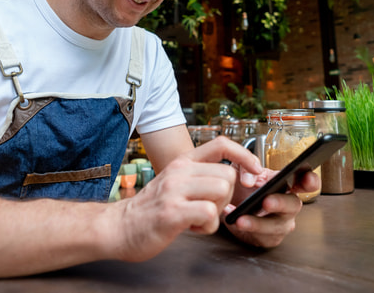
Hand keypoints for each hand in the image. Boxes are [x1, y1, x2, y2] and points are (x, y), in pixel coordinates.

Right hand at [113, 136, 263, 261]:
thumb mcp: (174, 183)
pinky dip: (207, 226)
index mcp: (182, 162)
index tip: (255, 172)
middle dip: (225, 198)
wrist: (118, 227)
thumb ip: (198, 177)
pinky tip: (192, 228)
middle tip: (206, 209)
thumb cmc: (150, 210)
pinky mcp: (172, 212)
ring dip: (216, 212)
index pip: (221, 144)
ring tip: (196, 218)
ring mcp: (174, 190)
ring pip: (222, 191)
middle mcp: (179, 171)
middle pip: (228, 175)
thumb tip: (233, 176)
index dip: (244, 156)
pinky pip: (209, 213)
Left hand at [222, 168, 319, 247]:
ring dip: (259, 223)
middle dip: (280, 203)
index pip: (305, 181)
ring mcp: (281, 223)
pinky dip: (248, 231)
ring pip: (277, 226)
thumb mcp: (240, 168)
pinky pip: (263, 238)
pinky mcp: (270, 238)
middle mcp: (288, 204)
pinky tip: (235, 222)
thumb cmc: (240, 185)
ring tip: (241, 219)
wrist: (227, 204)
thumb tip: (249, 179)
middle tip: (266, 201)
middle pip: (294, 205)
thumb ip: (245, 166)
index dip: (311, 180)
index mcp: (286, 184)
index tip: (307, 178)